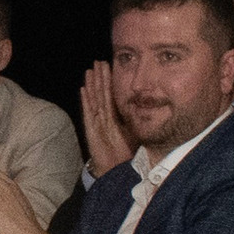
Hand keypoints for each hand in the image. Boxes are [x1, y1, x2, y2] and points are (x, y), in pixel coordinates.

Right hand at [79, 61, 131, 175]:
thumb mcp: (135, 132)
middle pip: (101, 94)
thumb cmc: (125, 153)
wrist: (115, 171)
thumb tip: (150, 108)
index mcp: (114, 119)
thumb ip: (138, 121)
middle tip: (98, 62)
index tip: (109, 66)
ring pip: (94, 100)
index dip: (109, 82)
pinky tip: (83, 89)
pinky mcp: (91, 131)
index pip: (111, 96)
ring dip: (92, 85)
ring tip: (90, 70)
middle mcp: (104, 119)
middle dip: (100, 78)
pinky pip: (88, 113)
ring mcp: (96, 124)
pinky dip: (86, 101)